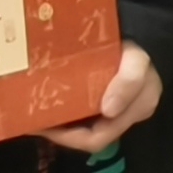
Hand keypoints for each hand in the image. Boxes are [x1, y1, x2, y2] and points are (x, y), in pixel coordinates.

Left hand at [40, 44, 163, 152]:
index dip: (69, 138)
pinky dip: (65, 110)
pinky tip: (49, 102)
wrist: (140, 34)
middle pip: (88, 136)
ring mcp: (115, 108)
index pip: (98, 138)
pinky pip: (82, 112)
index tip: (44, 126)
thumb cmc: (139, 49)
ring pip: (83, 125)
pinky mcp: (105, 98)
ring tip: (35, 112)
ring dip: (60, 123)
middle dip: (60, 132)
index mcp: (134, 113)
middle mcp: (124, 116)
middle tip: (33, 119)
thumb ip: (128, 82)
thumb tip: (108, 111)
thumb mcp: (137, 62)